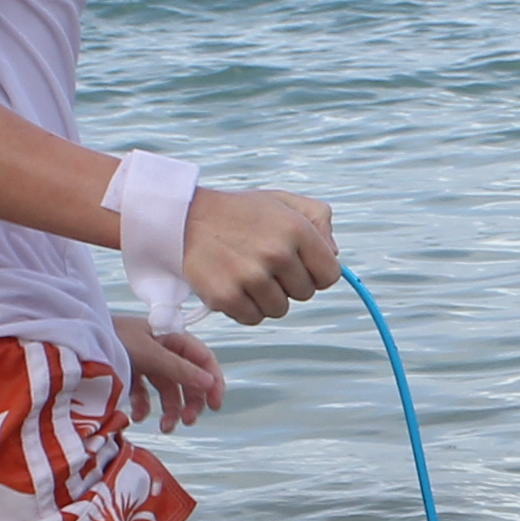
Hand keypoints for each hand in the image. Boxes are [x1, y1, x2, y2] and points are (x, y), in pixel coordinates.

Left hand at [117, 316, 225, 430]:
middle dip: (190, 402)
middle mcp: (163, 349)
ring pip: (167, 390)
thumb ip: (179, 370)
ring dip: (169, 410)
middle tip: (188, 422)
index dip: (213, 382)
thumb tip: (210, 383)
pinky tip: (137, 417)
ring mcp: (146, 362)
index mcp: (173, 337)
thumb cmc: (114, 337)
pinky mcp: (129, 373)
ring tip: (165, 428)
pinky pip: (144, 394)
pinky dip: (144, 407)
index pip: (203, 360)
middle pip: (188, 379)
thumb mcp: (149, 354)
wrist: (75, 339)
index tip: (214, 406)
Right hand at [182, 185, 341, 323]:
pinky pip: (253, 319)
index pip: (330, 275)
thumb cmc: (238, 213)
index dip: (315, 273)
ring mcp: (251, 276)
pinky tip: (233, 284)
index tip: (298, 266)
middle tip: (264, 264)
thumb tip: (334, 253)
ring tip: (247, 273)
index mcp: (296, 229)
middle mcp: (276, 253)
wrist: (185, 218)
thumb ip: (319, 220)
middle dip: (289, 283)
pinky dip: (245, 308)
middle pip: (305, 294)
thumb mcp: (283, 202)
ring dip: (266, 297)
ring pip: (280, 309)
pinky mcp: (227, 296)